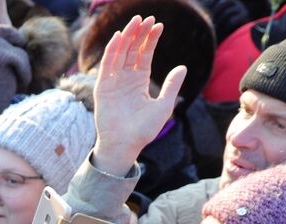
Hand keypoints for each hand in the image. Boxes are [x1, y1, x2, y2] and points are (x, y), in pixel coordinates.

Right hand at [89, 16, 186, 175]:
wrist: (125, 145)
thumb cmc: (144, 130)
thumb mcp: (164, 106)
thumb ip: (171, 86)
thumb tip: (182, 67)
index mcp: (139, 82)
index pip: (144, 55)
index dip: (150, 40)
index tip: (158, 25)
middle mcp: (125, 79)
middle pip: (132, 50)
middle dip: (138, 33)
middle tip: (146, 17)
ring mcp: (113, 82)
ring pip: (119, 53)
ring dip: (126, 37)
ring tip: (135, 21)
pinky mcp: (103, 88)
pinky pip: (107, 66)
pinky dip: (111, 51)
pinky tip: (119, 37)